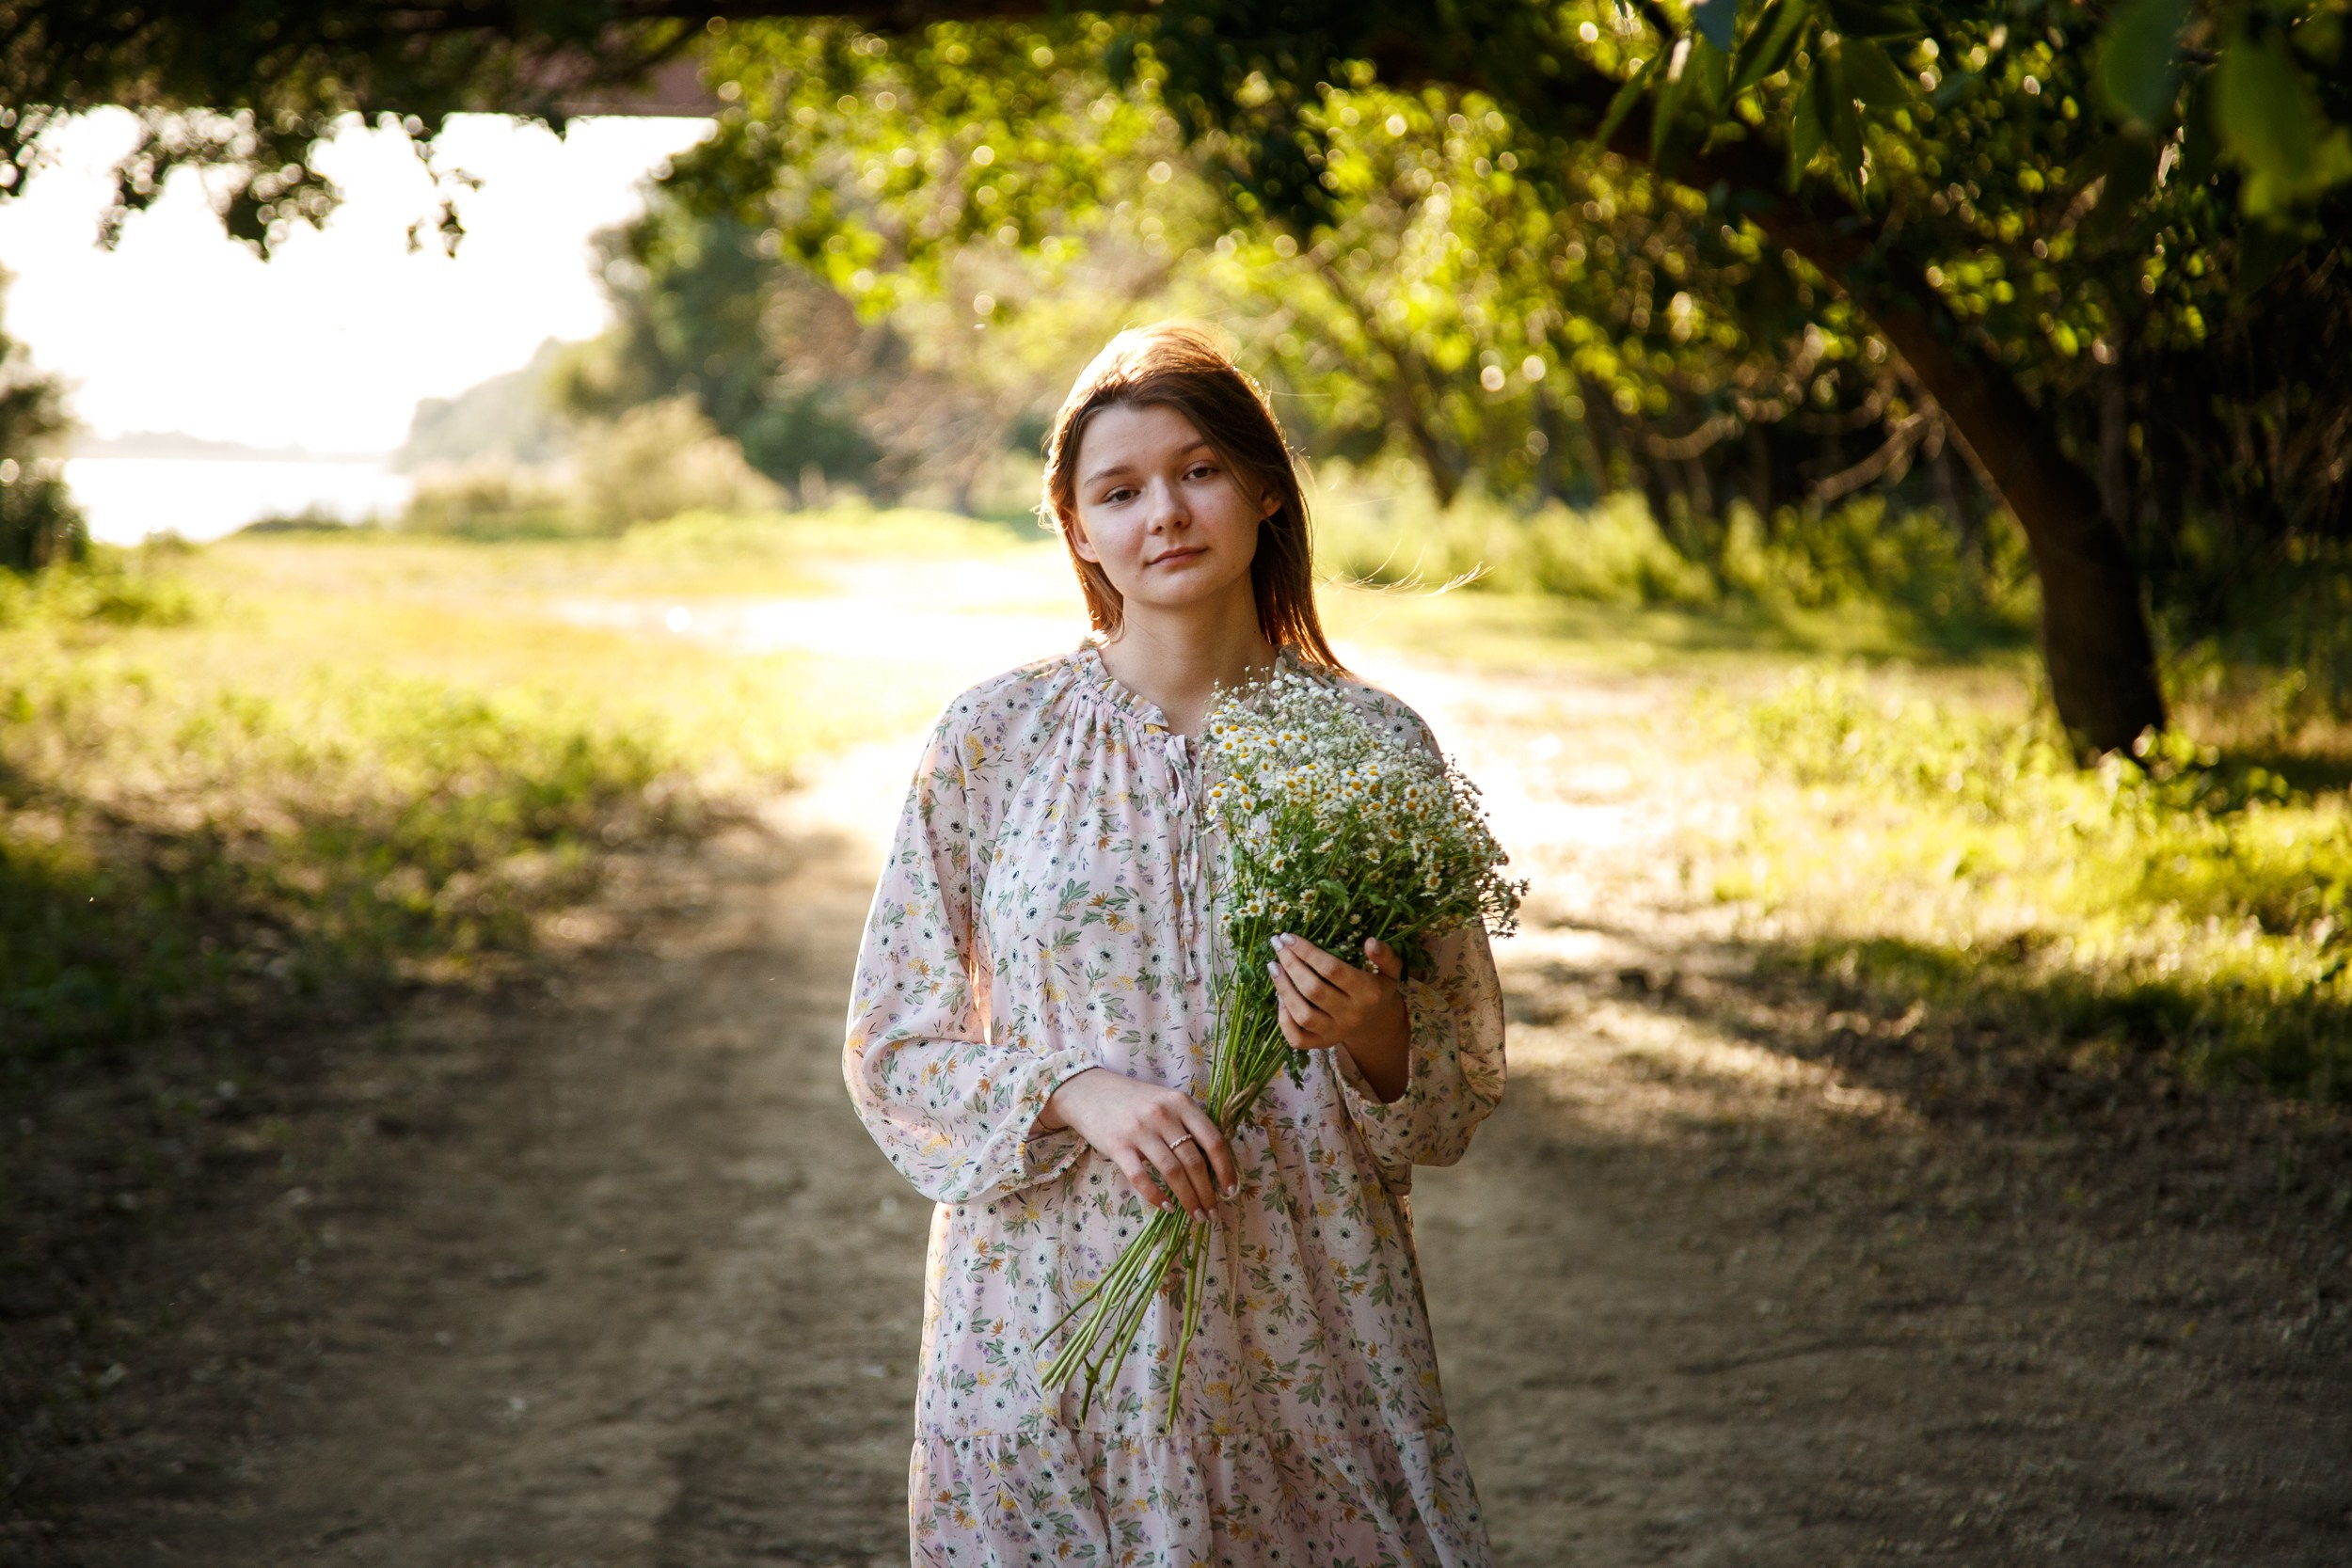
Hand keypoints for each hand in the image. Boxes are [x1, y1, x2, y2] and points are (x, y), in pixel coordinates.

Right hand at [1035, 1067, 1237, 1219]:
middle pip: (1194, 1161)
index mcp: (1181, 1103)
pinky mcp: (1118, 1146)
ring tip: (1196, 1215)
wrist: (1089, 1092)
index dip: (1226, 1168)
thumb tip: (1215, 1164)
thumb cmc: (1135, 1101)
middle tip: (1212, 1213)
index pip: (1213, 1140)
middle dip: (1207, 1192)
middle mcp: (1163, 1115)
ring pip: (1172, 1172)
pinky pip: (1141, 1178)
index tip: (1231, 1191)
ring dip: (1188, 1199)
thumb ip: (1188, 1124)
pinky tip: (1167, 1207)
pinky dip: (1157, 1196)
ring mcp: (1140, 1130)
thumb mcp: (1167, 1101)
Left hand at [1268, 934, 1410, 1102]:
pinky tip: (1279, 997)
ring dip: (1283, 989)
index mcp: (1368, 993)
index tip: (1289, 936)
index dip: (1307, 952)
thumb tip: (1370, 941)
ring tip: (1273, 966)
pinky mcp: (1322, 1044)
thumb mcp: (1390, 970)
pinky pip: (1297, 1038)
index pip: (1332, 969)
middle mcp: (1351, 1015)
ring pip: (1302, 1014)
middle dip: (1291, 965)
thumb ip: (1385, 955)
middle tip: (1277, 945)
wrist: (1376, 1024)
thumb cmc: (1378, 988)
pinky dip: (1283, 1019)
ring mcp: (1335, 1032)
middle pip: (1313, 990)